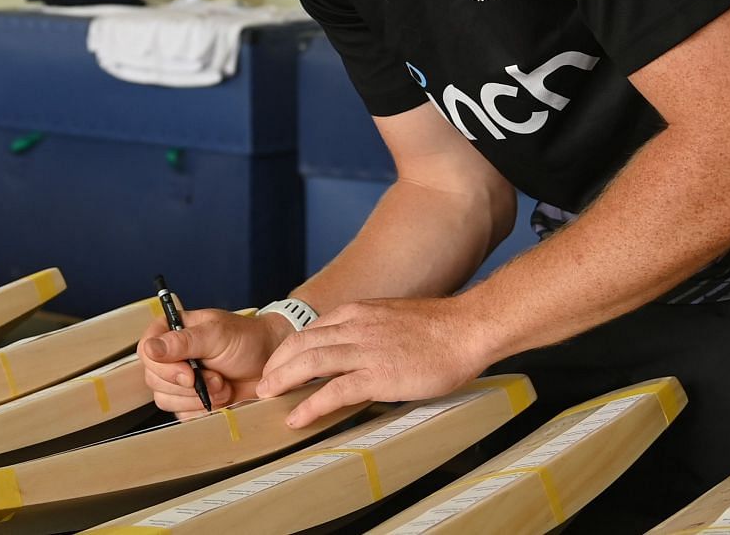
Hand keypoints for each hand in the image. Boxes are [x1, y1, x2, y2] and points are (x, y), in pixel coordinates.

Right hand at [139, 309, 291, 417]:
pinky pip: (182, 415)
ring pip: (166, 400)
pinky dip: (203, 410)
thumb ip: (183, 341)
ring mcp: (179, 380)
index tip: (190, 374)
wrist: (269, 364)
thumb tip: (150, 348)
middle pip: (154, 380)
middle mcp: (171, 356)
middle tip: (216, 377)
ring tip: (222, 384)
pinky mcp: (190, 401)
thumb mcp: (216, 334)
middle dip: (188, 386)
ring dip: (199, 398)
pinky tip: (221, 396)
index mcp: (171, 331)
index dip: (165, 368)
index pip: (146, 352)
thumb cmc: (246, 340)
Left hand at [255, 297, 492, 428]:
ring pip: (310, 363)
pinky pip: (334, 391)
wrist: (466, 329)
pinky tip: (297, 417)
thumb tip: (359, 347)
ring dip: (284, 380)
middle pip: (302, 343)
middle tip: (263, 383)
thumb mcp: (393, 318)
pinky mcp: (378, 375)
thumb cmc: (439, 329)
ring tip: (268, 396)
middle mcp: (355, 327)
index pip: (311, 329)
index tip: (279, 363)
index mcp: (358, 313)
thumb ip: (371, 329)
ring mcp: (365, 350)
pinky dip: (310, 405)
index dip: (290, 348)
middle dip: (277, 364)